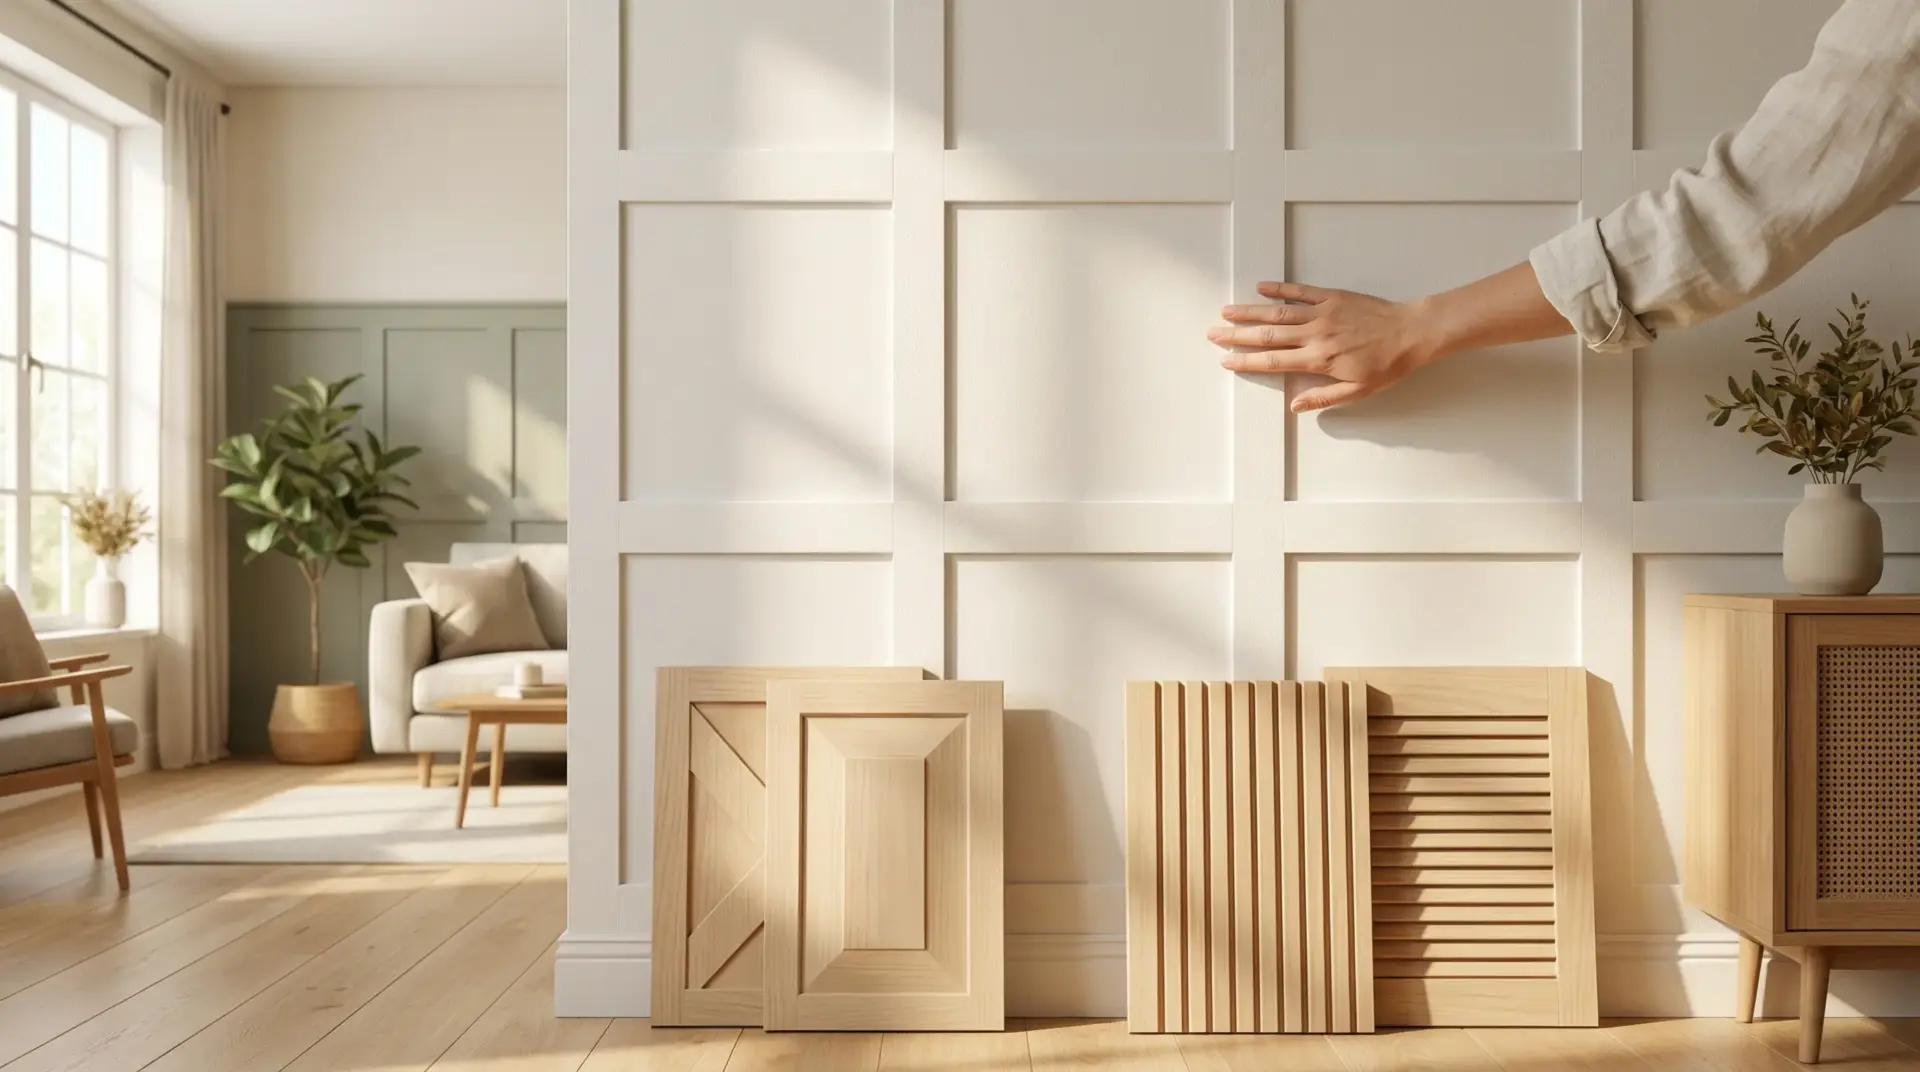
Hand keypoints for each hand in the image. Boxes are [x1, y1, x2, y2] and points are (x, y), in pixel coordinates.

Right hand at [1207, 281, 1437, 411]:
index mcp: (1319, 360)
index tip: (1226, 361)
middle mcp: (1315, 335)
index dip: (1247, 361)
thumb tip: (1294, 406)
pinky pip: (1301, 291)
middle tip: (1213, 334)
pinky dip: (1280, 289)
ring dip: (1250, 312)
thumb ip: (1324, 397)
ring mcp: (1322, 313)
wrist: (1411, 332)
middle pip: (1268, 335)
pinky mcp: (1332, 297)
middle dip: (1237, 335)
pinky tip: (1261, 288)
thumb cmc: (1387, 364)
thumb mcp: (1358, 391)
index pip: (1274, 361)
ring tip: (1226, 311)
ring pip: (1278, 312)